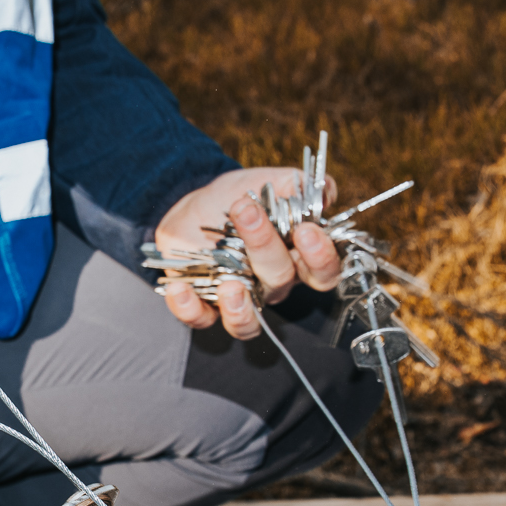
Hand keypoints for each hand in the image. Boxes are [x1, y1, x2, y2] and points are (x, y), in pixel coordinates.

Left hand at [154, 166, 341, 338]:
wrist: (193, 207)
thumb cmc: (236, 198)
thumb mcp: (267, 182)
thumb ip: (298, 185)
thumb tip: (327, 192)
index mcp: (295, 259)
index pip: (321, 272)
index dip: (319, 257)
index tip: (304, 230)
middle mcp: (270, 285)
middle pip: (280, 281)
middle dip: (265, 246)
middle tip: (246, 213)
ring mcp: (238, 300)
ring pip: (248, 323)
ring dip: (239, 307)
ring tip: (229, 284)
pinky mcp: (204, 306)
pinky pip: (201, 319)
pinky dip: (189, 308)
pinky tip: (179, 289)